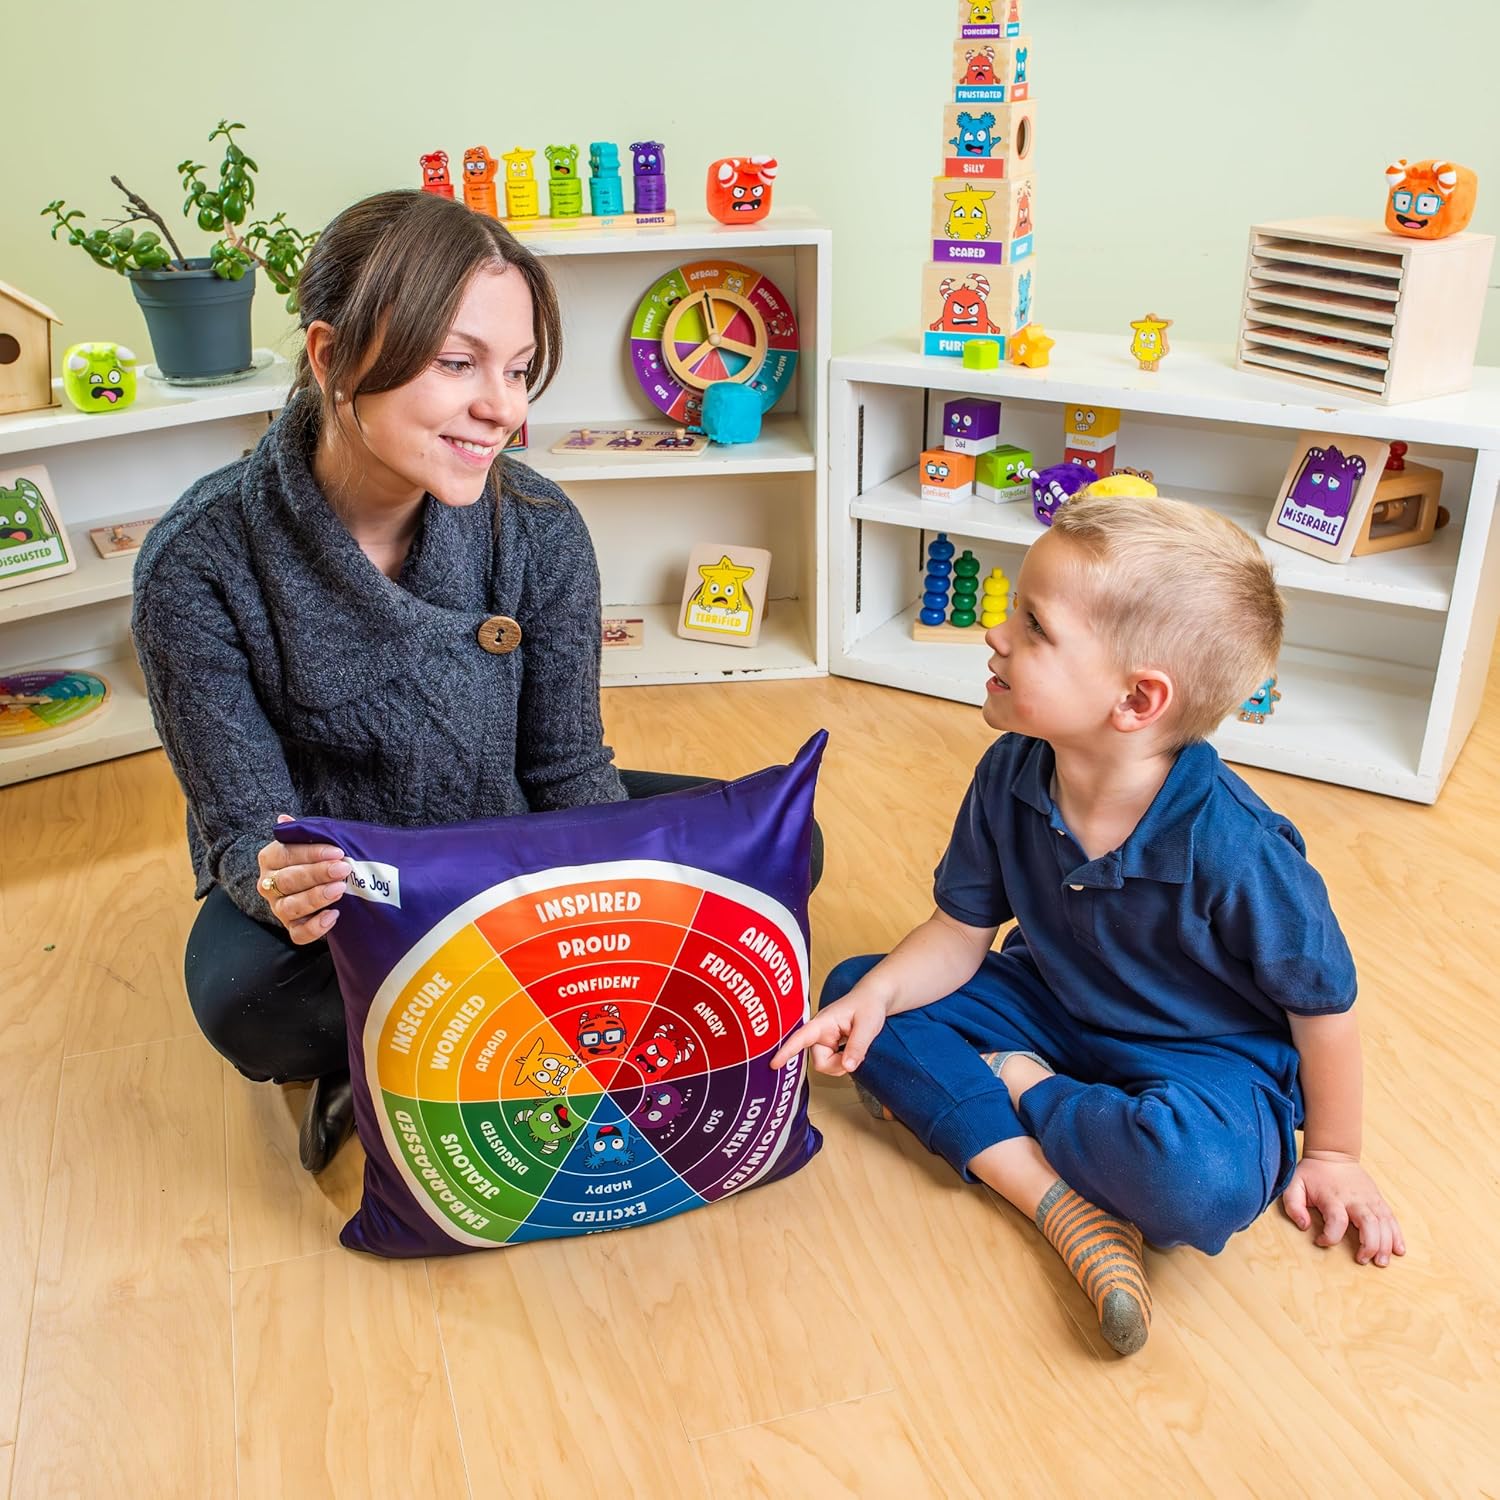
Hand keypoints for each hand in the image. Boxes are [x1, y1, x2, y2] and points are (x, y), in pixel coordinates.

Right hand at [256, 813, 349, 944]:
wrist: (317, 884)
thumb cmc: (316, 858)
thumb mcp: (311, 842)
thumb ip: (302, 832)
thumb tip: (283, 819)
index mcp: (271, 859)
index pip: (287, 854)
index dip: (312, 853)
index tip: (337, 851)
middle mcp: (269, 884)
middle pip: (288, 880)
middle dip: (317, 874)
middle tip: (343, 869)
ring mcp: (278, 908)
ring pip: (291, 906)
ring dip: (316, 898)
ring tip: (339, 890)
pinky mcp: (292, 928)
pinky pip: (298, 934)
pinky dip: (315, 928)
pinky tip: (333, 916)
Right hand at [770, 984, 889, 1075]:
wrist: (875, 997)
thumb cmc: (869, 1004)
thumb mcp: (868, 1025)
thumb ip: (858, 1046)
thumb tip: (847, 1067)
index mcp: (822, 1022)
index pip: (801, 1038)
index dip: (787, 1051)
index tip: (774, 1063)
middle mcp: (819, 1032)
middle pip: (820, 1062)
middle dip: (838, 1064)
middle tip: (855, 1054)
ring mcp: (824, 1040)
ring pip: (827, 1065)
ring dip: (842, 1063)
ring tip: (855, 1048)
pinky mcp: (830, 1046)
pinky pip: (833, 1064)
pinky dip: (844, 1062)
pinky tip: (851, 1050)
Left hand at [1282, 1151, 1405, 1266]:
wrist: (1333, 1154)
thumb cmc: (1312, 1174)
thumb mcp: (1294, 1184)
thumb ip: (1293, 1205)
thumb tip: (1304, 1225)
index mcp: (1333, 1197)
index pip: (1337, 1221)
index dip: (1330, 1236)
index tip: (1319, 1241)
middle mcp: (1354, 1199)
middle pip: (1369, 1223)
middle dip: (1369, 1245)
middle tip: (1362, 1260)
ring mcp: (1369, 1199)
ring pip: (1383, 1223)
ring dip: (1385, 1244)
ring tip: (1381, 1261)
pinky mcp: (1378, 1200)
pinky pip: (1391, 1218)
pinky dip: (1397, 1235)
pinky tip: (1399, 1249)